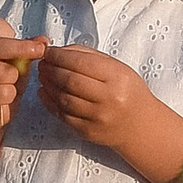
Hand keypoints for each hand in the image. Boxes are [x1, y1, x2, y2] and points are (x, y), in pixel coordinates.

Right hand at [0, 14, 43, 131]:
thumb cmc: (0, 80)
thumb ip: (26, 48)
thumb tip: (44, 40)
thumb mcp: (14, 60)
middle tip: (39, 51)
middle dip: (20, 49)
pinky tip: (4, 97)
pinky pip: (3, 92)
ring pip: (2, 72)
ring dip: (14, 78)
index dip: (10, 31)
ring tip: (10, 82)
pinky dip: (10, 95)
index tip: (28, 40)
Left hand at [35, 45, 175, 161]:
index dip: (59, 56)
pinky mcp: (87, 132)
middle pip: (69, 81)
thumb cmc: (128, 91)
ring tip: (43, 75)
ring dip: (48, 84)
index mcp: (117, 78)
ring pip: (63, 99)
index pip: (81, 63)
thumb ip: (89, 56)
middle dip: (51, 69)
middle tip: (42, 63)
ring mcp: (97, 118)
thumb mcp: (117, 68)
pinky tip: (44, 91)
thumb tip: (60, 50)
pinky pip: (62, 115)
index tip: (49, 51)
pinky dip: (49, 102)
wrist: (140, 125)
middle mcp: (108, 99)